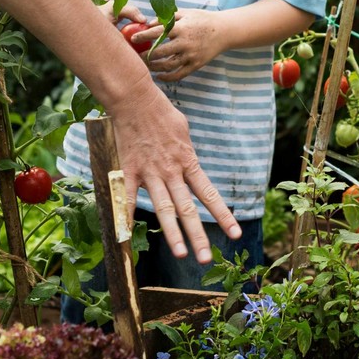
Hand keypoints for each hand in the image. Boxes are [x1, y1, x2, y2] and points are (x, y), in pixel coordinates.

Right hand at [108, 82, 239, 260]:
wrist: (137, 100)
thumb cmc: (162, 115)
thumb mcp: (184, 134)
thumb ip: (186, 154)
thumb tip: (189, 164)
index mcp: (188, 163)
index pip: (209, 194)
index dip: (222, 215)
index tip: (234, 233)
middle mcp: (172, 172)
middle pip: (188, 209)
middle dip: (198, 235)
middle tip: (205, 258)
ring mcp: (150, 173)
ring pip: (164, 208)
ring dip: (173, 233)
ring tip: (181, 254)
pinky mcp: (128, 171)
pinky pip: (126, 197)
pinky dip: (124, 216)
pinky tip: (124, 236)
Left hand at [136, 9, 224, 82]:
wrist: (224, 31)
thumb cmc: (202, 19)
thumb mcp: (186, 13)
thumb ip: (167, 18)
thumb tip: (149, 23)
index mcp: (181, 28)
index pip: (157, 33)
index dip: (143, 36)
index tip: (133, 39)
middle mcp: (185, 43)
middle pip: (160, 52)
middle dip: (145, 55)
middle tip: (136, 56)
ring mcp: (191, 55)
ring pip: (167, 65)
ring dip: (154, 67)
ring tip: (146, 65)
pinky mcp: (196, 65)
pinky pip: (179, 74)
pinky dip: (167, 77)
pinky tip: (159, 76)